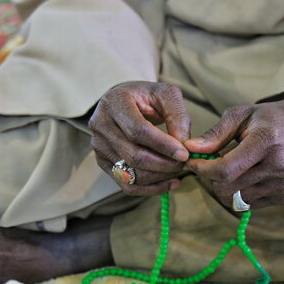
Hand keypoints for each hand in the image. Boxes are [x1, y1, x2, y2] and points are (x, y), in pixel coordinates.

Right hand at [90, 81, 190, 195]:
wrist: (123, 102)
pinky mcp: (103, 163)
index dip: (163, 145)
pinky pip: (127, 185)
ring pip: (131, 173)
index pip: (137, 131)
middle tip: (184, 164)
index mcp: (114, 103)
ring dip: (160, 177)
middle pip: (133, 156)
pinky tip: (169, 183)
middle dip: (164, 164)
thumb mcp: (165, 94)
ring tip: (178, 170)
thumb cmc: (146, 97)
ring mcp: (99, 146)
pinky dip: (151, 189)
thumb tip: (184, 144)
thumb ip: (177, 115)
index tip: (184, 153)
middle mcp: (100, 125)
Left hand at [184, 83, 283, 208]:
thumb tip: (189, 149)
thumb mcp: (239, 115)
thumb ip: (214, 134)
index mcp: (267, 142)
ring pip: (235, 200)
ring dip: (225, 186)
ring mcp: (283, 185)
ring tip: (232, 166)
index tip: (192, 161)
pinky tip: (246, 175)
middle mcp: (278, 166)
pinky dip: (240, 192)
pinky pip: (248, 204)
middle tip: (211, 161)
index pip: (225, 169)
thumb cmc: (267, 119)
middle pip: (227, 188)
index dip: (202, 169)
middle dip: (211, 177)